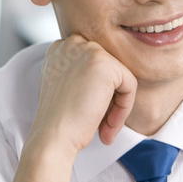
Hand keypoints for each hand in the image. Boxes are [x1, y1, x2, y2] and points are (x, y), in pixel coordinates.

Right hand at [32, 35, 137, 151]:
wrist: (52, 137)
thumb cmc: (60, 122)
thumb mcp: (67, 89)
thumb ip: (83, 75)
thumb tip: (109, 78)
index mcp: (61, 48)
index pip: (96, 66)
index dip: (98, 93)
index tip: (89, 115)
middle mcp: (72, 43)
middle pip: (110, 70)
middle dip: (109, 99)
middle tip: (100, 125)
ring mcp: (88, 50)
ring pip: (121, 78)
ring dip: (117, 107)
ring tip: (105, 128)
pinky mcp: (105, 64)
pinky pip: (130, 85)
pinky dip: (124, 108)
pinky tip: (108, 125)